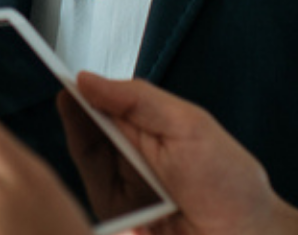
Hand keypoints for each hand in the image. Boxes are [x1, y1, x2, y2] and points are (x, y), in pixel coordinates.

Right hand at [75, 74, 297, 234]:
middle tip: (74, 108)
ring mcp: (120, 189)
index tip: (66, 84)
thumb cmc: (230, 182)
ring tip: (98, 144)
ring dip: (84, 151)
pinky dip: (91, 191)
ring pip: (86, 166)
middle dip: (77, 122)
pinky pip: (92, 202)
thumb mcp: (188, 126)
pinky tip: (103, 178)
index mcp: (145, 126)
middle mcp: (128, 155)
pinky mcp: (116, 217)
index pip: (101, 103)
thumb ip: (138, 99)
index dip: (81, 94)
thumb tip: (89, 80)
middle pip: (85, 133)